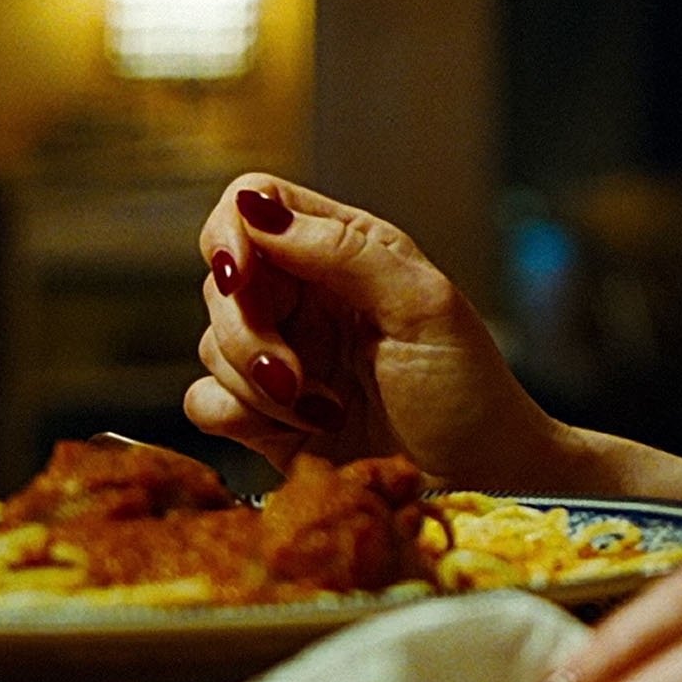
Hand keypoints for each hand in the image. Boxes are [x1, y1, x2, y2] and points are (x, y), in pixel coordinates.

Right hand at [185, 173, 564, 485]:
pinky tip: (306, 428)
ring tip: (327, 407)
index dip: (232, 233)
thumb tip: (258, 209)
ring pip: (209, 344)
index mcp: (347, 251)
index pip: (256, 203)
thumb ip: (346, 252)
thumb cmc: (468, 388)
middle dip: (247, 332)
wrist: (478, 477)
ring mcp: (281, 353)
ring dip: (259, 384)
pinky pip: (203, 400)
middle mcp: (306, 295)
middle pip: (221, 281)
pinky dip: (242, 416)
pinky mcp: (261, 413)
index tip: (240, 276)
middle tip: (292, 374)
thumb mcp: (424, 305)